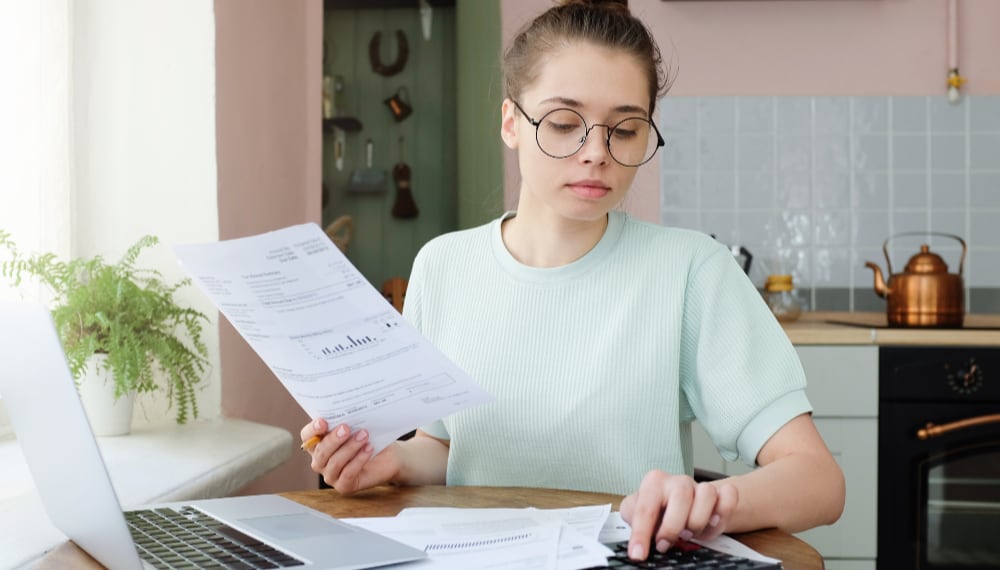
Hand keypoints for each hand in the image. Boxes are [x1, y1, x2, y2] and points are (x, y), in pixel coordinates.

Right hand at [299, 418, 398, 493]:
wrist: (388, 457)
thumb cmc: (369, 438)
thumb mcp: (358, 426)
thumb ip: (347, 421)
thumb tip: (345, 414)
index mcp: (318, 443)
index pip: (307, 436)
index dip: (312, 430)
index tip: (323, 422)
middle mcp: (320, 461)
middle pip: (320, 451)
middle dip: (333, 439)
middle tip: (346, 428)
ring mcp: (330, 475)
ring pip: (334, 463)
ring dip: (349, 448)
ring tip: (363, 436)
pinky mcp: (344, 486)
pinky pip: (347, 474)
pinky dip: (358, 460)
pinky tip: (368, 449)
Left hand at [619, 470, 737, 560]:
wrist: (680, 506)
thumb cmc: (659, 512)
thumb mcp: (639, 514)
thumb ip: (635, 523)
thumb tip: (635, 544)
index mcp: (654, 484)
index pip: (645, 507)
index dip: (641, 534)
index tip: (639, 554)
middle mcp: (677, 482)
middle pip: (681, 496)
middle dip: (673, 526)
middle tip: (665, 544)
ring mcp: (700, 486)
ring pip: (707, 494)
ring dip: (698, 520)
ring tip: (689, 533)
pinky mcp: (720, 494)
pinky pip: (729, 494)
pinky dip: (724, 509)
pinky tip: (713, 521)